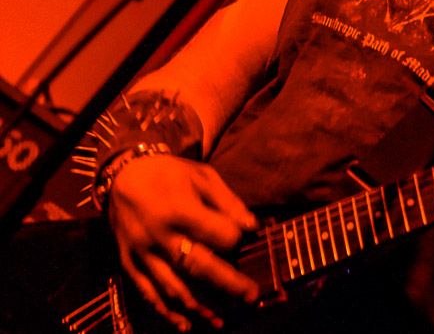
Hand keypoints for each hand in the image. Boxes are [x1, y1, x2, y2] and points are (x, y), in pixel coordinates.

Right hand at [107, 155, 259, 330]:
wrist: (123, 173)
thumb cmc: (170, 173)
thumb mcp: (202, 176)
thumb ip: (228, 202)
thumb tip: (252, 227)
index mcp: (179, 209)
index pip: (217, 234)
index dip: (234, 239)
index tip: (243, 238)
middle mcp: (159, 235)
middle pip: (198, 266)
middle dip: (228, 283)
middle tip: (251, 296)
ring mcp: (141, 252)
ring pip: (172, 286)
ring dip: (199, 306)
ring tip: (221, 320)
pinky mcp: (128, 262)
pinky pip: (147, 292)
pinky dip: (165, 311)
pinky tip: (184, 325)